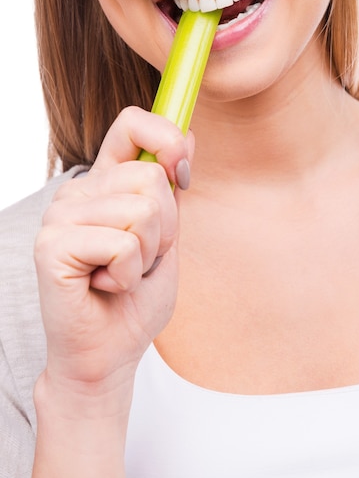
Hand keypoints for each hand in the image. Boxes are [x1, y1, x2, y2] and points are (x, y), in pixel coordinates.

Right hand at [34, 106, 191, 390]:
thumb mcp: (166, 238)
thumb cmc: (135, 300)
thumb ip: (171, 190)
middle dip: (164, 229)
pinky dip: (128, 275)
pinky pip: (122, 244)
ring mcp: (60, 216)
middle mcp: (77, 192)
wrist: (109, 353)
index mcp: (104, 184)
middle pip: (150, 176)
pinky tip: (106, 287)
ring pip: (141, 211)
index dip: (165, 135)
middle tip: (139, 259)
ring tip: (121, 275)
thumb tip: (187, 136)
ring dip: (146, 256)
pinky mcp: (52, 245)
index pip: (131, 124)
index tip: (181, 170)